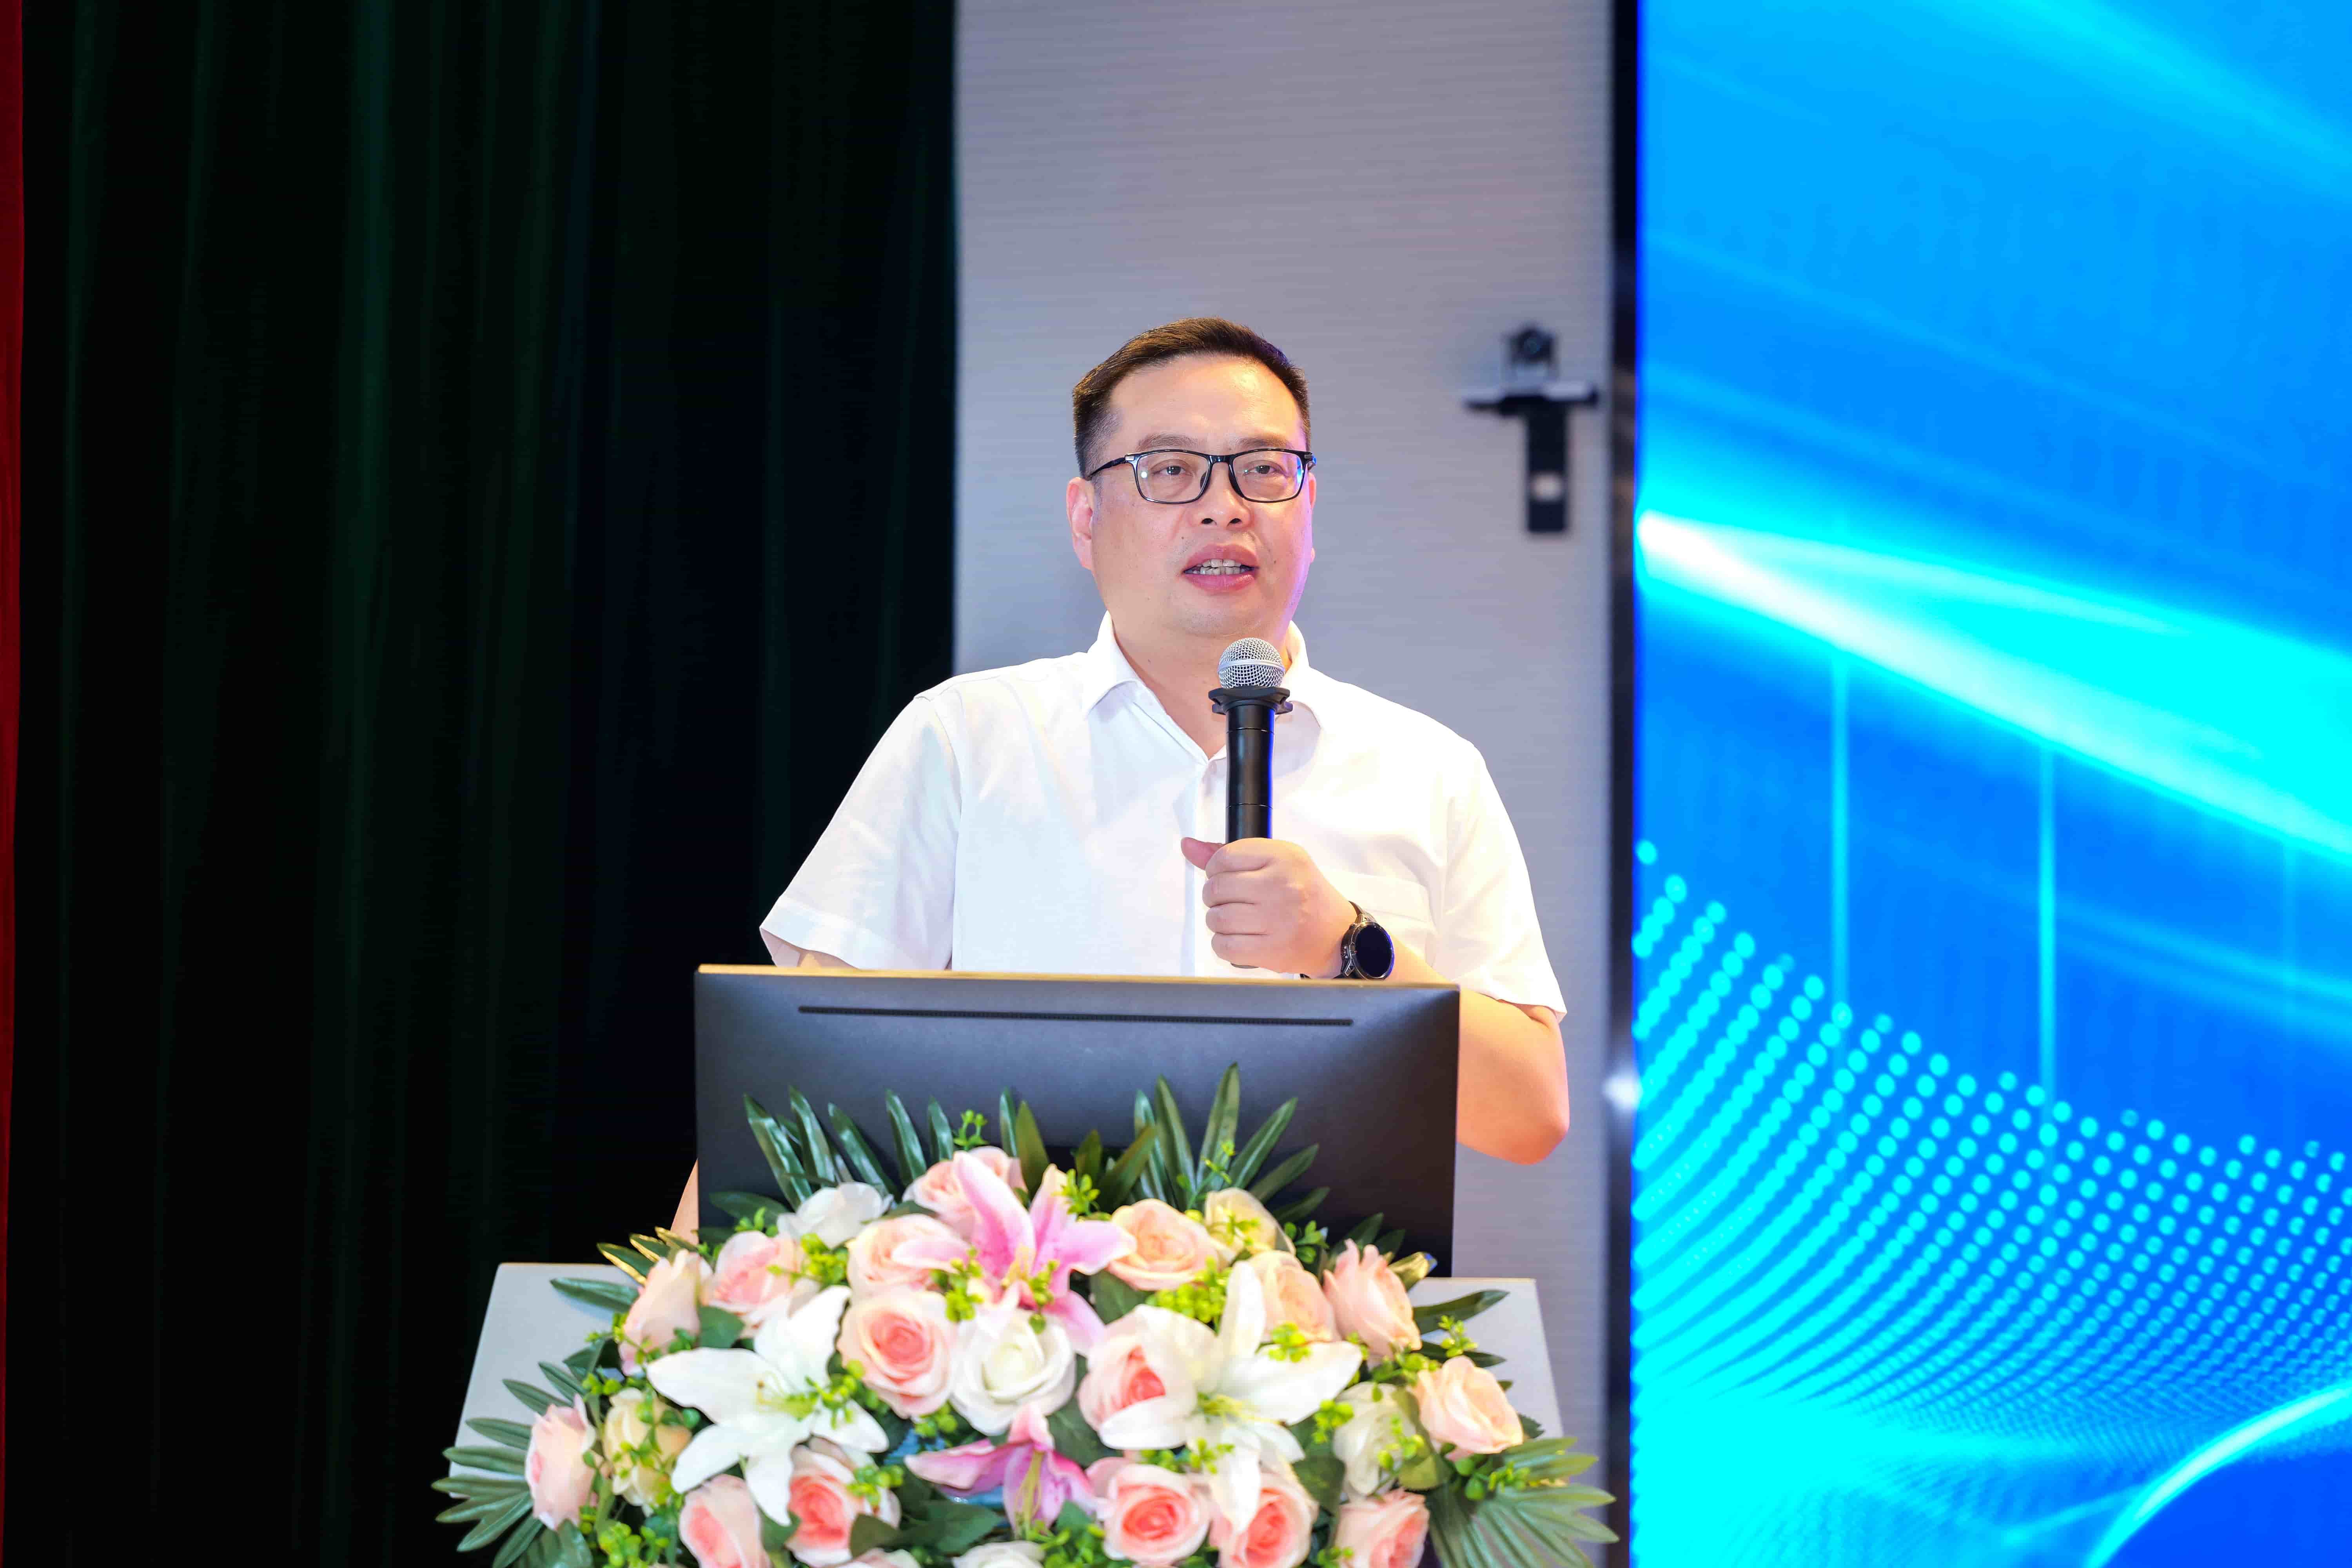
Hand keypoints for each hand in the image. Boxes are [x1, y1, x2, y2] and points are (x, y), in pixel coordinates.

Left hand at [1180, 837, 1357, 976]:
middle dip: (1214, 897)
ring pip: (1216, 918)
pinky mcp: (1273, 950)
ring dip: (1218, 921)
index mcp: (1284, 856)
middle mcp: (1282, 885)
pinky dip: (1223, 944)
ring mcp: (1278, 919)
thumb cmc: (1303, 894)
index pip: (1224, 857)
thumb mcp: (1275, 862)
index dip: (1215, 870)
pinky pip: (1223, 946)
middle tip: (1231, 901)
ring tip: (1237, 920)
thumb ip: (1229, 854)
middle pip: (1216, 888)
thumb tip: (1188, 846)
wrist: (1336, 934)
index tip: (1226, 877)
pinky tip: (1239, 938)